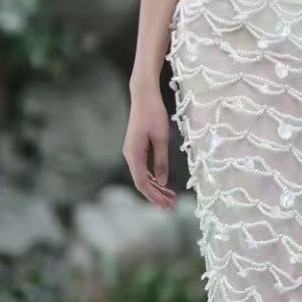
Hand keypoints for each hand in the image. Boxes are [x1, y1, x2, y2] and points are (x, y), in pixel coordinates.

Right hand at [123, 85, 176, 208]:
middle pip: (142, 182)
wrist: (143, 95)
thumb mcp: (162, 138)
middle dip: (156, 196)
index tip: (167, 206)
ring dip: (156, 188)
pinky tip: (163, 183)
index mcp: (133, 154)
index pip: (142, 183)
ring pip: (142, 176)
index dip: (154, 197)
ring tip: (171, 197)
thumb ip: (162, 161)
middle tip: (172, 206)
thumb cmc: (153, 113)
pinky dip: (153, 177)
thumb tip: (163, 182)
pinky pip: (143, 168)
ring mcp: (132, 152)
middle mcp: (129, 155)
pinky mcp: (136, 147)